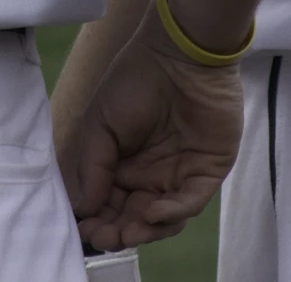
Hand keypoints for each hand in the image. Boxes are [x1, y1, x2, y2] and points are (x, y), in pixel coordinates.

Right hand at [62, 22, 241, 251]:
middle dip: (118, 232)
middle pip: (134, 215)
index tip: (85, 229)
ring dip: (145, 229)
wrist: (179, 52)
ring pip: (163, 217)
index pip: (109, 203)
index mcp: (123, 163)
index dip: (98, 219)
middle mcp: (151, 173)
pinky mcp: (207, 170)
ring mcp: (180, 173)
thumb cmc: (134, 80)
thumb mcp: (100, 124)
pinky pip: (190, 201)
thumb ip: (93, 167)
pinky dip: (172, 212)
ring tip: (127, 232)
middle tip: (105, 238)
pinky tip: (152, 212)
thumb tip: (84, 208)